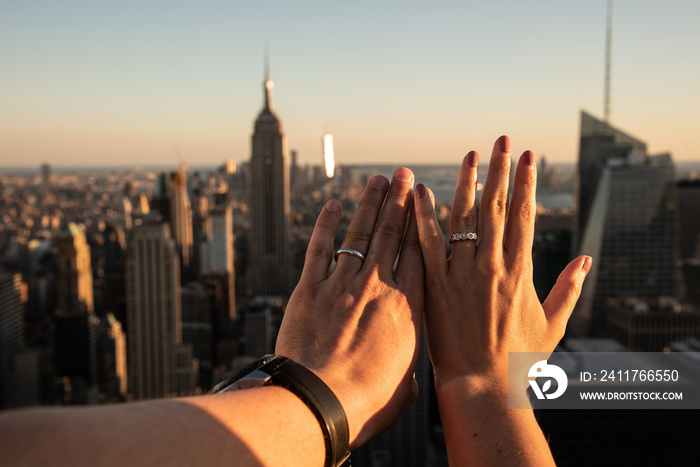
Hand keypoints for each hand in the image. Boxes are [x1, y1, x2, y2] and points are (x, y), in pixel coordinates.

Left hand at [276, 168, 422, 448]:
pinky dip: (325, 225)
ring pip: (359, 234)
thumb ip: (409, 364)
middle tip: (404, 175)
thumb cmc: (367, 401)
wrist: (319, 402)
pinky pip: (319, 249)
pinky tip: (332, 205)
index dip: (424, 223)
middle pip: (391, 234)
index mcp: (407, 307)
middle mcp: (377, 287)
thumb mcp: (405, 385)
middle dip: (399, 201)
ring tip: (378, 180)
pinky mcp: (309, 290)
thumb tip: (407, 367)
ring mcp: (342, 284)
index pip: (420, 253)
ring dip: (369, 204)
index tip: (427, 201)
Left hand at [413, 136, 590, 394]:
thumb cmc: (519, 359)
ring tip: (469, 155)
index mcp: (521, 272)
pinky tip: (419, 191)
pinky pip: (426, 244)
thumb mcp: (554, 324)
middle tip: (501, 140)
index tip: (528, 157)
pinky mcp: (434, 286)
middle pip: (495, 207)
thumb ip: (569, 288)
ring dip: (466, 183)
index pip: (523, 216)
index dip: (525, 184)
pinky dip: (423, 216)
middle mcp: (491, 266)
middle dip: (500, 170)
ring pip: (462, 218)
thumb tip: (587, 259)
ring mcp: (461, 274)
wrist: (482, 385)